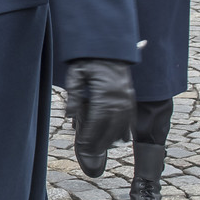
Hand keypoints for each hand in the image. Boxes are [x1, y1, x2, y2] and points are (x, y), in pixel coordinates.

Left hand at [63, 59, 134, 176]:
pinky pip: (130, 117)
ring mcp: (127, 96)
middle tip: (91, 153)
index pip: (97, 120)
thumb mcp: (76, 73)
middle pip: (111, 126)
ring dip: (113, 139)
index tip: (83, 147)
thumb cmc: (89, 59)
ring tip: (103, 149)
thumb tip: (69, 115)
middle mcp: (119, 97)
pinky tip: (120, 139)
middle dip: (101, 142)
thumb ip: (74, 95)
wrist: (108, 45)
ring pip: (122, 124)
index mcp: (105, 92)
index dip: (90, 136)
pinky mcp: (131, 95)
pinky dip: (126, 130)